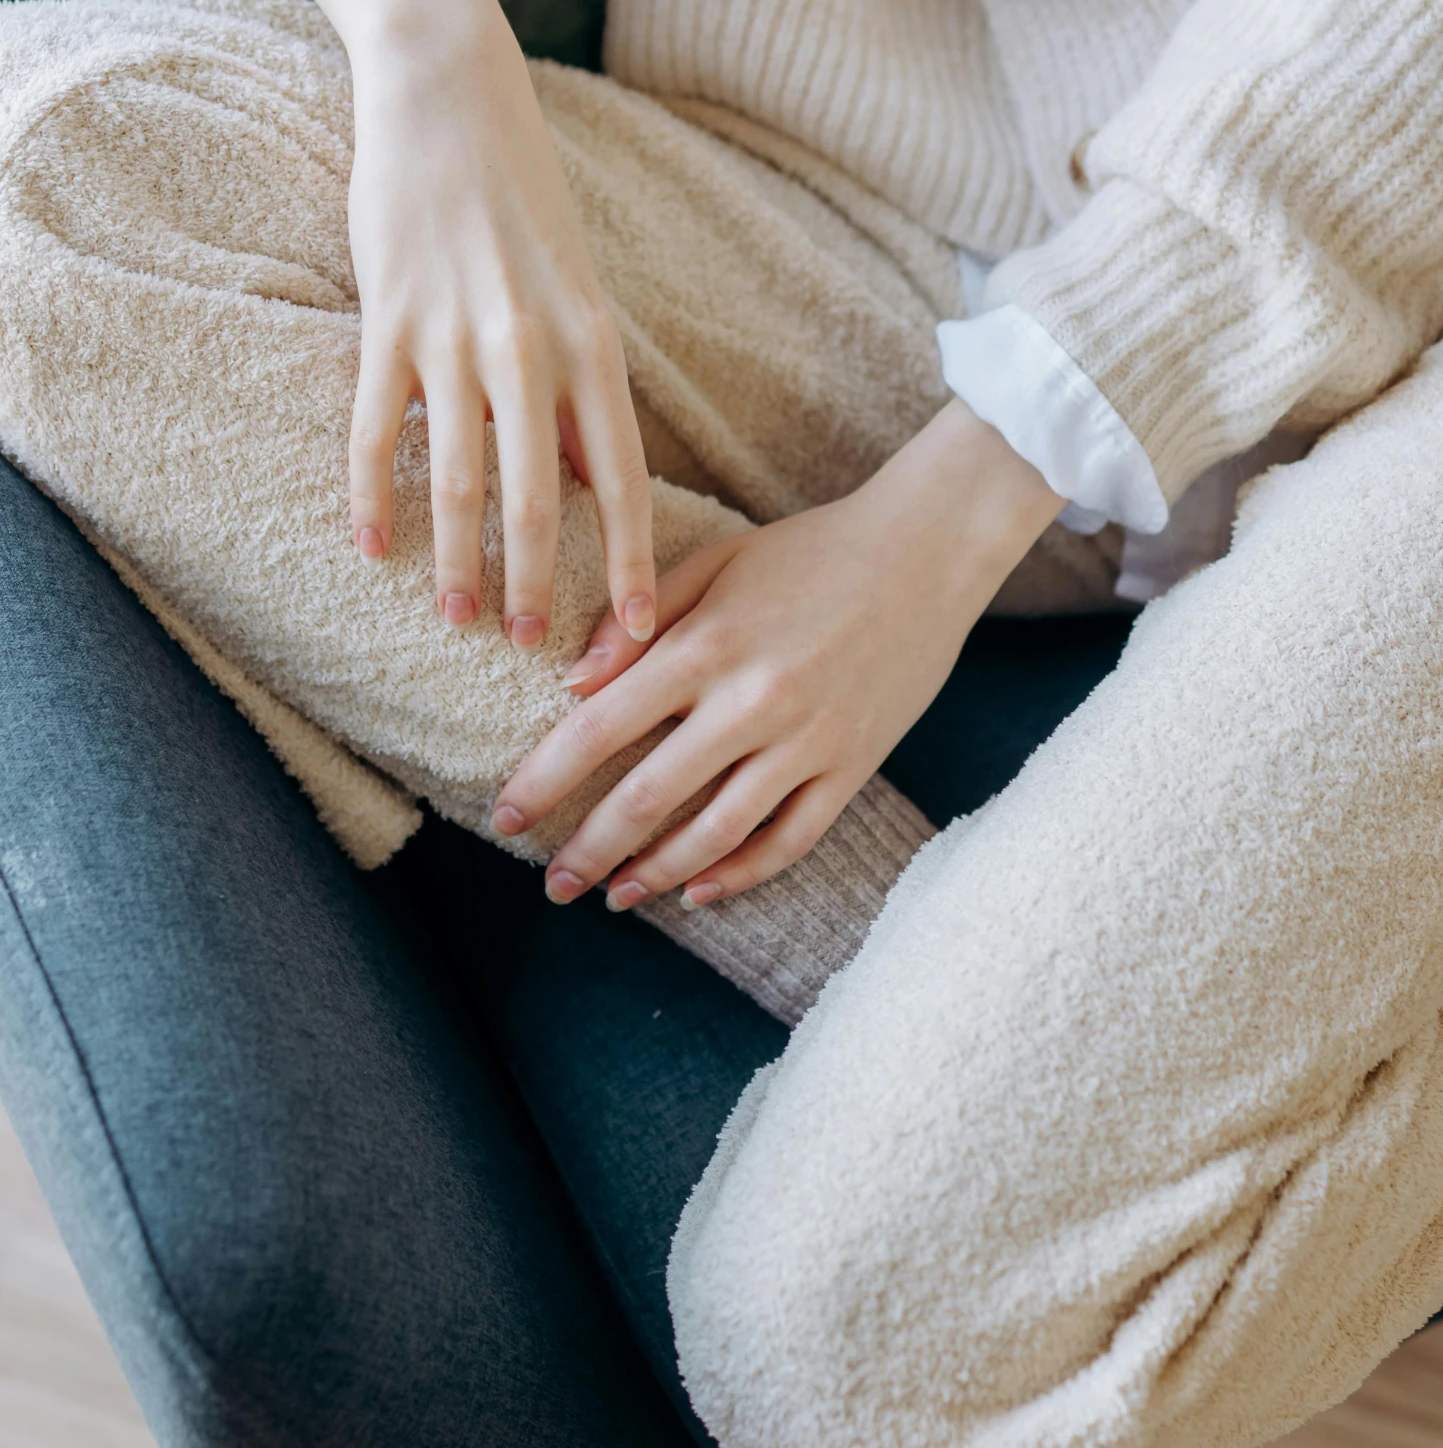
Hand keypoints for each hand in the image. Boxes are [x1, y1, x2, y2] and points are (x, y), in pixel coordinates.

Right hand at [226, 0, 654, 645]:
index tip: (642, 635)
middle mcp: (532, 350)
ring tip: (461, 621)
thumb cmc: (525, 205)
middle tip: (534, 651)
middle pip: (541, 501)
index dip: (633, 564)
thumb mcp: (581, 296)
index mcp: (593, 347)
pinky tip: (373, 549)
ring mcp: (456, 338)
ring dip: (461, 563)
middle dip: (543, 588)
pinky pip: (381, 431)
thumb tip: (594, 488)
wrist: (450, 97)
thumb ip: (586, 394)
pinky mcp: (388, 321)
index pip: (623, 480)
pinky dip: (376, 498)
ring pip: (461, 481)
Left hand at [492, 402, 1062, 905]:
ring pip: (717, 833)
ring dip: (657, 874)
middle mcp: (753, 702)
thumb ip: (638, 620)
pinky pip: (789, 840)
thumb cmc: (813, 550)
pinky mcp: (852, 766)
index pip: (599, 729)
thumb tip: (572, 684)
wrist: (930, 550)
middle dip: (589, 850)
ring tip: (616, 897)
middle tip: (554, 887)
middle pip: (648, 797)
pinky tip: (699, 891)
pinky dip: (741, 874)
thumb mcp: (717, 560)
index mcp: (706, 645)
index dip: (544, 781)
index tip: (506, 818)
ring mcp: (807, 742)